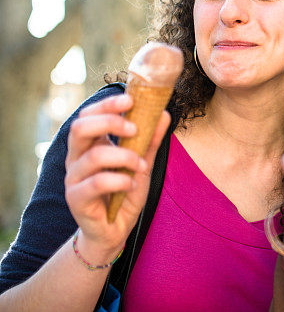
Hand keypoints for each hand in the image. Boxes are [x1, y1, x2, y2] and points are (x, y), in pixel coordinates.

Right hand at [64, 93, 169, 259]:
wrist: (114, 229)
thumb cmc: (124, 192)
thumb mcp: (142, 163)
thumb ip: (150, 140)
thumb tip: (163, 113)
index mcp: (89, 145)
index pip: (88, 115)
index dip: (107, 104)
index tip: (130, 99)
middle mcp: (76, 158)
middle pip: (79, 127)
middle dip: (110, 122)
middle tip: (135, 129)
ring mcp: (73, 179)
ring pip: (93, 156)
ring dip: (125, 157)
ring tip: (142, 166)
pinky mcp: (76, 199)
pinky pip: (98, 183)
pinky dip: (121, 180)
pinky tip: (132, 185)